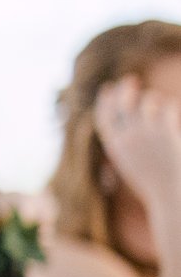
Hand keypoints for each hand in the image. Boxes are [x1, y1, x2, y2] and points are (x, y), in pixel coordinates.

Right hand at [95, 79, 180, 211]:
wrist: (172, 196)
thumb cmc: (154, 185)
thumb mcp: (130, 165)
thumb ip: (124, 145)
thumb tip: (122, 126)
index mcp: (115, 147)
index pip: (103, 116)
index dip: (104, 101)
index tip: (107, 89)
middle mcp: (127, 137)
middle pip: (122, 104)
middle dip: (125, 90)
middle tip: (131, 80)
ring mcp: (146, 133)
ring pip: (147, 102)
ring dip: (153, 99)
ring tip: (160, 102)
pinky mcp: (166, 132)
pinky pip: (167, 108)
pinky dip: (170, 106)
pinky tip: (173, 108)